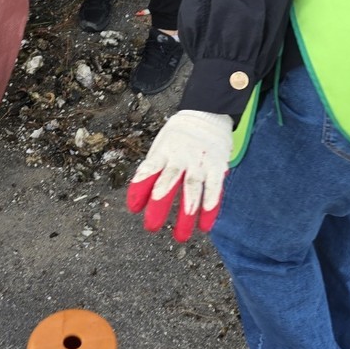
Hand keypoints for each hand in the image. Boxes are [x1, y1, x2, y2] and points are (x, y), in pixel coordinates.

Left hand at [126, 110, 231, 241]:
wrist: (207, 113)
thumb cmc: (179, 135)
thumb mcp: (161, 144)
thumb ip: (153, 167)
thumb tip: (139, 192)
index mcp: (163, 151)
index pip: (148, 170)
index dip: (140, 188)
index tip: (133, 207)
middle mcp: (180, 156)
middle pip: (168, 182)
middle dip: (159, 205)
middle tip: (151, 226)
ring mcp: (199, 161)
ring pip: (191, 188)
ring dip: (186, 214)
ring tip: (180, 235)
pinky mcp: (216, 165)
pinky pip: (214, 187)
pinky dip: (210, 206)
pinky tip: (206, 224)